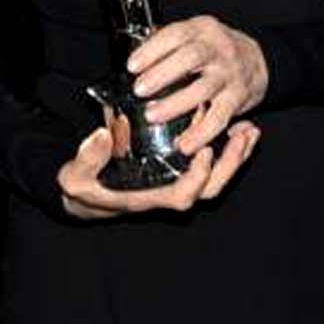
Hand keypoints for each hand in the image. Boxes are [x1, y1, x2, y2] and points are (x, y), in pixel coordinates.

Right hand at [57, 115, 260, 220]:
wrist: (84, 195)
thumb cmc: (81, 186)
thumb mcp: (74, 175)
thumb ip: (86, 158)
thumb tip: (101, 134)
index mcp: (148, 197)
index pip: (182, 196)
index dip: (198, 176)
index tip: (203, 150)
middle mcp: (167, 192)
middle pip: (210, 188)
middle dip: (231, 164)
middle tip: (244, 135)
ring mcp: (175, 182)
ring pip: (215, 178)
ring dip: (235, 155)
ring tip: (249, 128)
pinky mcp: (177, 170)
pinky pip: (208, 165)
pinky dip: (224, 148)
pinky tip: (234, 126)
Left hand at [128, 15, 268, 153]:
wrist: (256, 60)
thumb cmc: (215, 49)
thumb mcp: (195, 34)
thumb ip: (167, 43)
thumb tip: (135, 60)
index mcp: (202, 29)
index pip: (176, 34)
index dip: (152, 50)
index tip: (132, 66)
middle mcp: (218, 49)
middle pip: (191, 58)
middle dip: (162, 74)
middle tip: (140, 89)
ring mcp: (229, 74)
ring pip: (203, 89)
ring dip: (175, 104)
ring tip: (153, 115)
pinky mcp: (237, 98)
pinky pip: (219, 117)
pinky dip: (201, 133)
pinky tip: (184, 143)